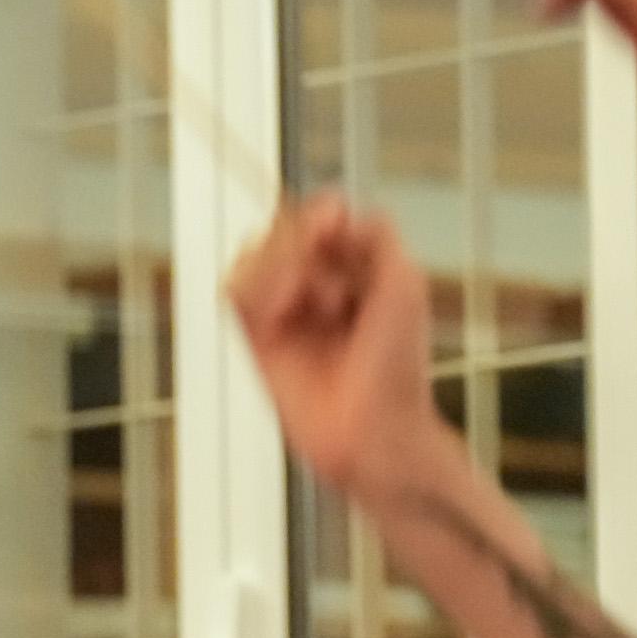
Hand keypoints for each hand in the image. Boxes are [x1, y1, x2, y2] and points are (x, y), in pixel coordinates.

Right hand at [226, 195, 443, 502]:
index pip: (321, 215)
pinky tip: (277, 317)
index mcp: (357, 267)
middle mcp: (319, 284)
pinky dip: (249, 292)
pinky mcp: (257, 338)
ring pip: (253, 255)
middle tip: (325, 288)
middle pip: (282, 228)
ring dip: (275, 273)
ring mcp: (286, 310)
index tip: (329, 227)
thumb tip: (331, 209)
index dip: (319, 215)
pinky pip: (233, 292)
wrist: (370, 428)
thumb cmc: (396, 366)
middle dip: (299, 249)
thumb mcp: (403, 282)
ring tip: (303, 308)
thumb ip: (374, 232)